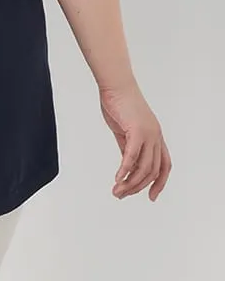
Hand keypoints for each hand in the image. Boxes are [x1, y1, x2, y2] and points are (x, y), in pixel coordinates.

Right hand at [100, 83, 171, 200]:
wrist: (115, 84)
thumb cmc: (119, 102)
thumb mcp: (125, 129)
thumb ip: (129, 146)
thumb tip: (127, 164)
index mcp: (156, 136)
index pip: (164, 165)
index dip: (160, 183)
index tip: (151, 196)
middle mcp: (156, 136)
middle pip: (152, 171)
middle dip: (138, 186)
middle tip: (122, 194)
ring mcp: (148, 134)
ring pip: (143, 167)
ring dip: (130, 182)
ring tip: (117, 190)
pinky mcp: (137, 130)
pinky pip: (132, 156)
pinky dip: (124, 170)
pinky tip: (117, 178)